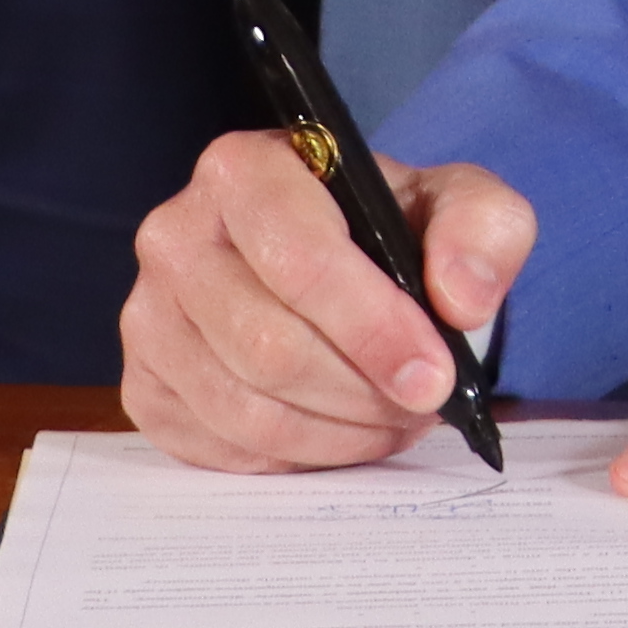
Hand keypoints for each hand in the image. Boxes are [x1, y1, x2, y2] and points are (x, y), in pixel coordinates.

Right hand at [117, 126, 539, 469]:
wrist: (339, 261)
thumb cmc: (390, 229)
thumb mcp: (460, 205)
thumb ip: (483, 231)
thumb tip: (461, 298)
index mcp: (244, 169)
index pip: (300, 262)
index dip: (373, 330)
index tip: (433, 377)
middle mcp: (175, 235)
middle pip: (269, 346)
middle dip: (361, 393)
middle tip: (420, 406)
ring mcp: (148, 314)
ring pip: (243, 408)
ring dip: (334, 434)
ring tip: (390, 421)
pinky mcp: (144, 383)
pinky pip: (217, 447)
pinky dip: (291, 458)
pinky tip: (335, 434)